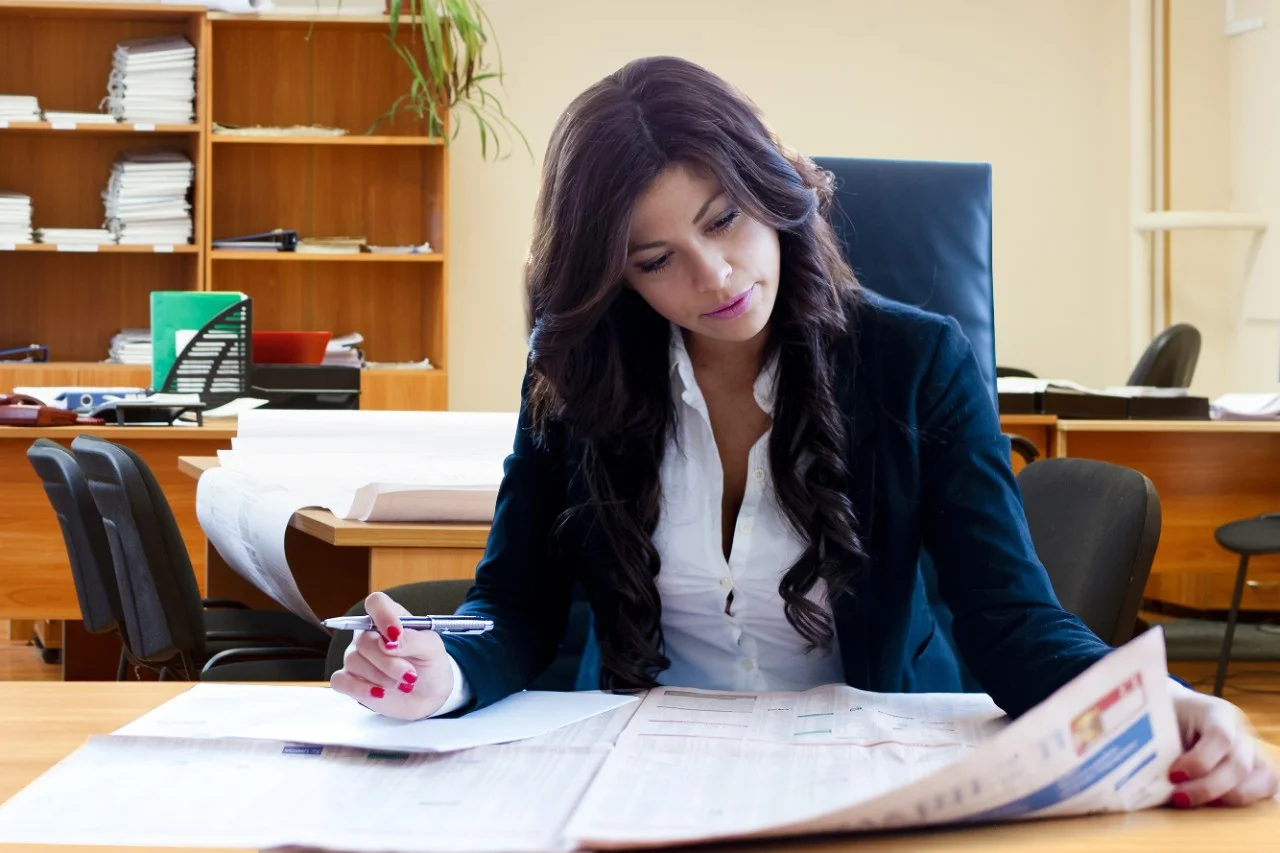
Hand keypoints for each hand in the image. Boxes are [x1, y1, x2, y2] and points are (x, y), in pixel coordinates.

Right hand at [329, 591, 455, 719]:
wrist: (429, 696)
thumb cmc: (430, 664)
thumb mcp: (432, 649)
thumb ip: (414, 640)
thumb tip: (389, 642)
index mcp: (391, 618)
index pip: (376, 603)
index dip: (382, 615)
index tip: (395, 635)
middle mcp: (369, 634)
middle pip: (364, 639)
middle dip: (388, 661)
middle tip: (410, 675)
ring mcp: (358, 657)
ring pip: (354, 661)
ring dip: (381, 677)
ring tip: (403, 685)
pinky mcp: (350, 680)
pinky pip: (340, 680)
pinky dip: (361, 689)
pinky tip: (379, 693)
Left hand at [1167, 683, 1277, 807]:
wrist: (1176, 708)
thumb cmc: (1166, 716)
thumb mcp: (1159, 722)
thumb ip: (1160, 744)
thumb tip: (1144, 770)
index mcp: (1215, 711)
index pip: (1221, 736)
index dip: (1200, 761)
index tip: (1173, 775)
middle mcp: (1240, 729)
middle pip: (1239, 764)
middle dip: (1208, 788)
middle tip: (1178, 798)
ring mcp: (1252, 747)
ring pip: (1262, 778)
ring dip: (1228, 798)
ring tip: (1196, 802)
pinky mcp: (1257, 766)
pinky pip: (1266, 785)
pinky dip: (1243, 799)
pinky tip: (1213, 804)